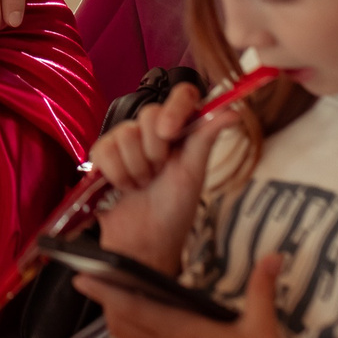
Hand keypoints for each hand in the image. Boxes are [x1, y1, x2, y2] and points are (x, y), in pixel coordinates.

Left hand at [78, 253, 305, 337]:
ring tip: (125, 307)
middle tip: (98, 285)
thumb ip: (262, 287)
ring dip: (126, 327)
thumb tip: (275, 254)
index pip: (131, 309)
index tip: (82, 276)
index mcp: (182, 334)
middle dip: (108, 305)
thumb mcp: (262, 328)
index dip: (105, 292)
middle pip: (122, 327)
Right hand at [89, 86, 230, 272]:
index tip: (170, 133)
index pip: (181, 95)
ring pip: (124, 133)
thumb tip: (234, 110)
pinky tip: (124, 185)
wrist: (146, 242)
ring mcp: (126, 141)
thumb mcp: (193, 173)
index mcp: (181, 130)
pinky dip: (116, 173)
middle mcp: (153, 131)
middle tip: (159, 173)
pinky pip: (104, 149)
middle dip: (154, 152)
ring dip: (136, 167)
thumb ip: (206, 137)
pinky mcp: (103, 154)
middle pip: (148, 114)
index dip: (174, 109)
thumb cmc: (174, 210)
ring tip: (142, 183)